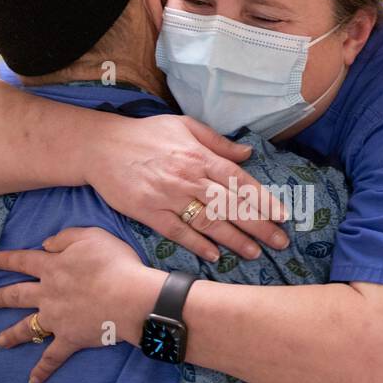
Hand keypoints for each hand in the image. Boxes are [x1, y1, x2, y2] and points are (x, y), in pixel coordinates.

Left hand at [0, 227, 161, 382]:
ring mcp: (56, 319)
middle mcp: (48, 294)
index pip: (24, 261)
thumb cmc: (115, 264)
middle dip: (0, 297)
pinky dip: (42, 370)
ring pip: (28, 327)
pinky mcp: (69, 339)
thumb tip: (45, 244)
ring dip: (12, 335)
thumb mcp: (91, 237)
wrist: (130, 298)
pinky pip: (52, 357)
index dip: (7, 260)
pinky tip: (33, 381)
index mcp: (52, 267)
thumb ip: (65, 237)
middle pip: (18, 295)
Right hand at [86, 115, 288, 262]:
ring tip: (255, 252)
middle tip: (280, 241)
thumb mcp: (184, 126)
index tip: (281, 215)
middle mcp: (187, 177)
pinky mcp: (148, 212)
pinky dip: (197, 244)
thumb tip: (248, 153)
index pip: (238, 180)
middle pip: (229, 204)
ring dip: (234, 238)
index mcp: (198, 155)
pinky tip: (215, 255)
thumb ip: (217, 142)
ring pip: (208, 221)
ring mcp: (167, 196)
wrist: (101, 147)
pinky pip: (177, 232)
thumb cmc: (145, 135)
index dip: (262, 199)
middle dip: (258, 224)